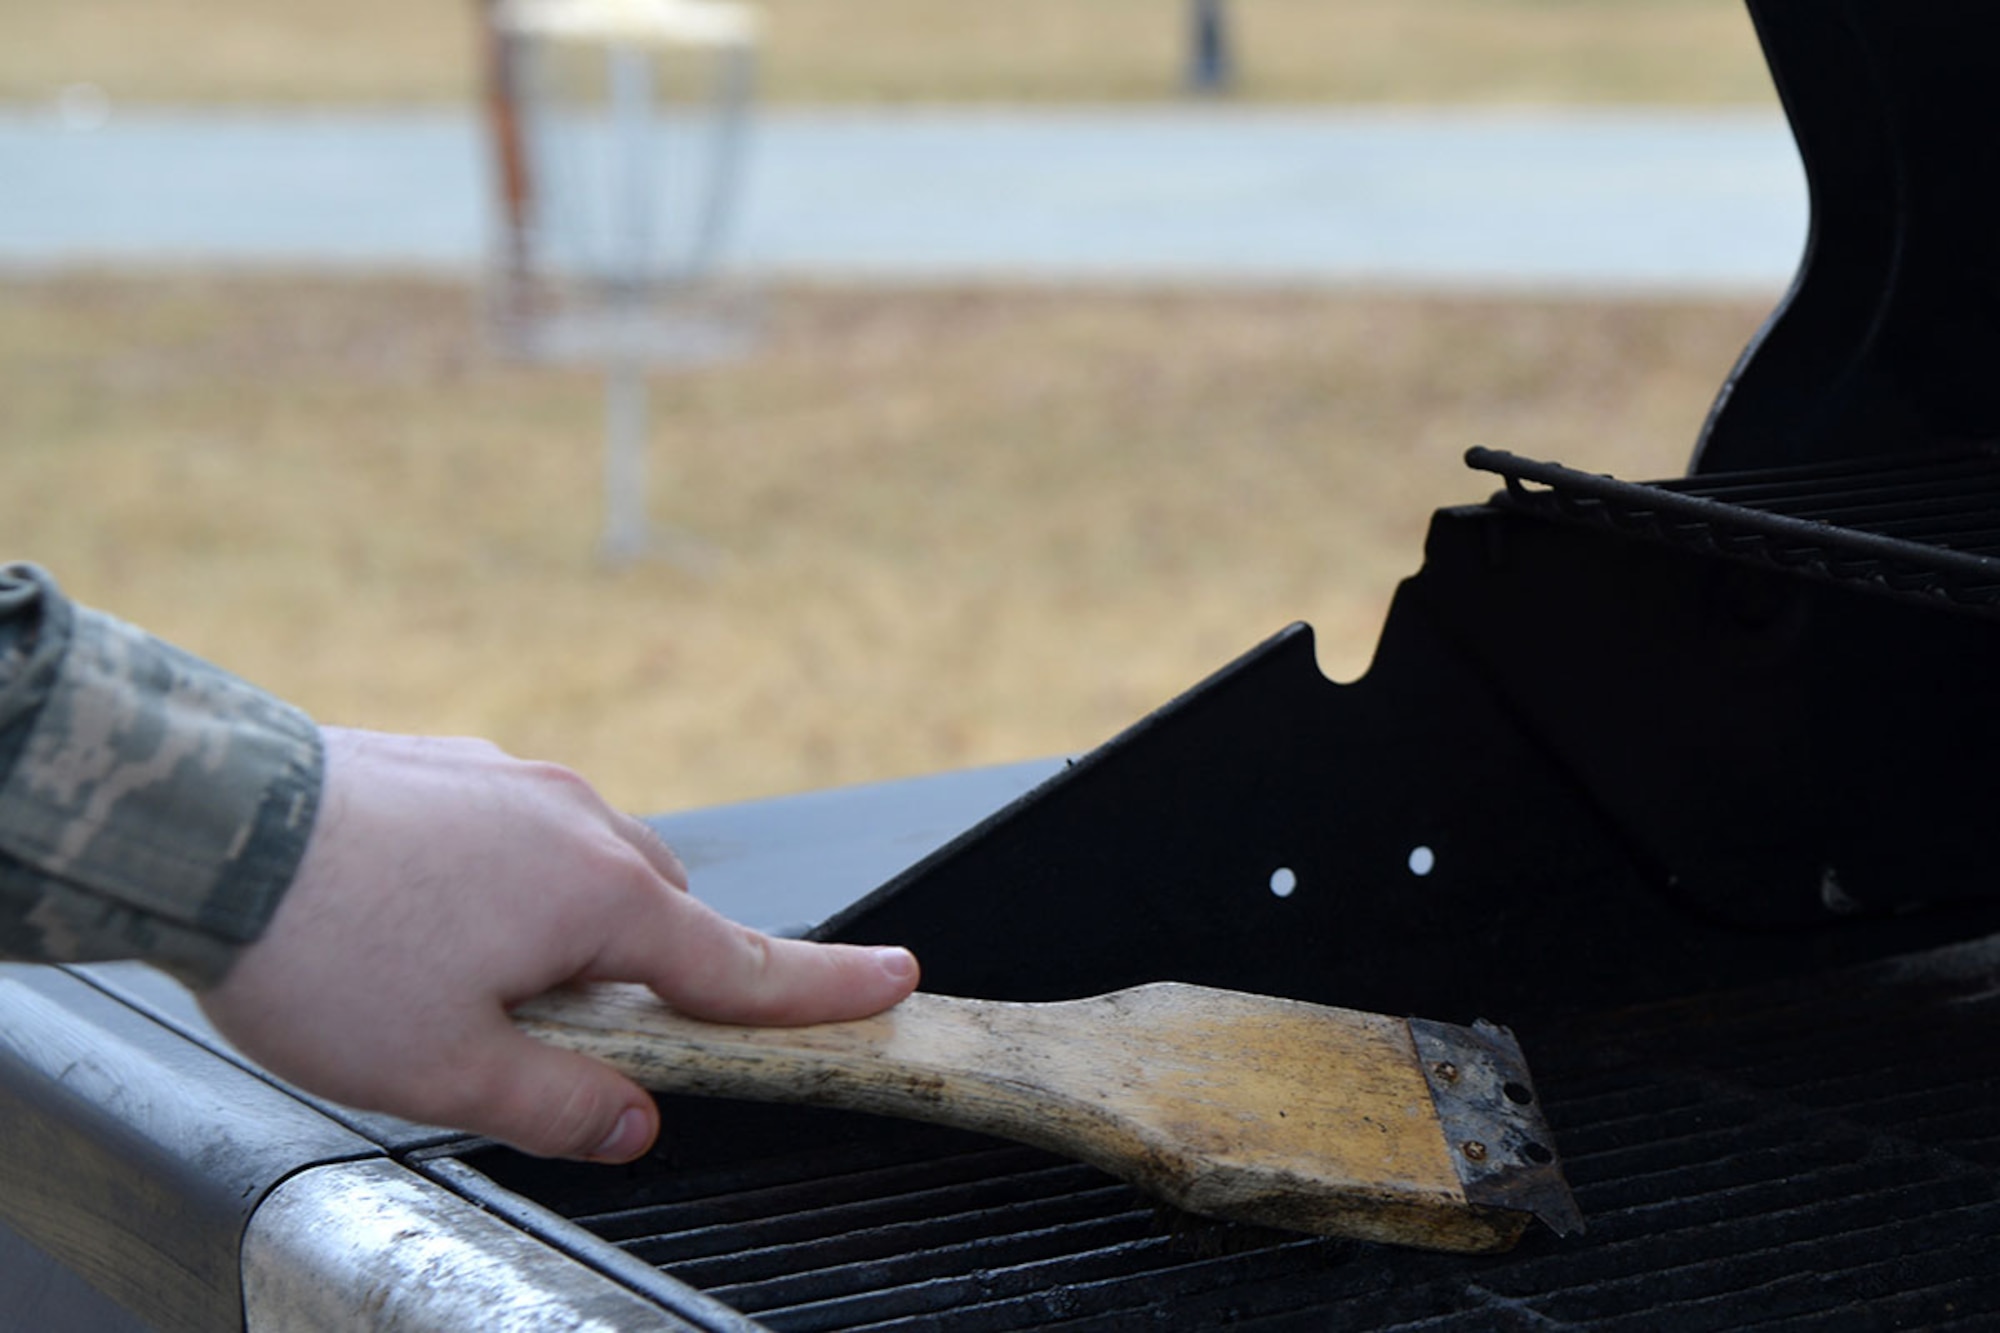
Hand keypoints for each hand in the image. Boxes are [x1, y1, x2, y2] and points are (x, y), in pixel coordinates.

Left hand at [198, 727, 919, 1161]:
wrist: (207, 823)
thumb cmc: (323, 947)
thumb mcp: (445, 1071)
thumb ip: (558, 1106)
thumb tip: (633, 1124)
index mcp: (601, 899)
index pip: (744, 965)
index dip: (829, 989)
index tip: (897, 984)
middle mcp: (579, 823)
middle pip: (663, 918)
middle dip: (654, 978)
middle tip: (585, 1039)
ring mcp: (519, 783)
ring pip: (590, 870)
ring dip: (573, 930)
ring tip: (474, 984)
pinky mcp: (460, 768)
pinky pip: (526, 834)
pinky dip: (511, 885)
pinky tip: (431, 921)